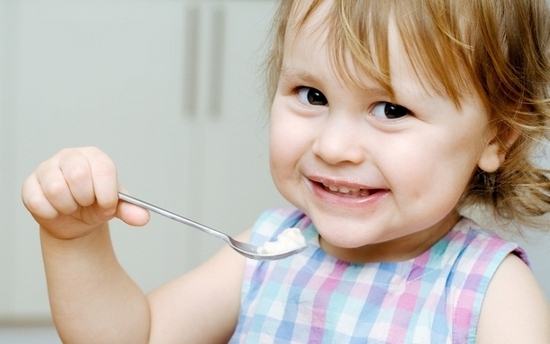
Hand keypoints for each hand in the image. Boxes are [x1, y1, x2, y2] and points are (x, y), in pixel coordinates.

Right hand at [22, 147, 148, 238]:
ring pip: (56, 189)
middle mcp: (70, 156)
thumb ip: (130, 210)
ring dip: (68, 207)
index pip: (103, 168)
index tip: (107, 205)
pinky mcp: (29, 185)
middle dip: (86, 199)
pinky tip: (56, 211)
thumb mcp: (116, 207)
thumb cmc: (96, 206)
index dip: (106, 193)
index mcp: (95, 156)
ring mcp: (47, 168)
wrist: (75, 221)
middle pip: (78, 175)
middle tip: (87, 204)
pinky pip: (37, 201)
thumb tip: (143, 218)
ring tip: (72, 207)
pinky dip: (50, 213)